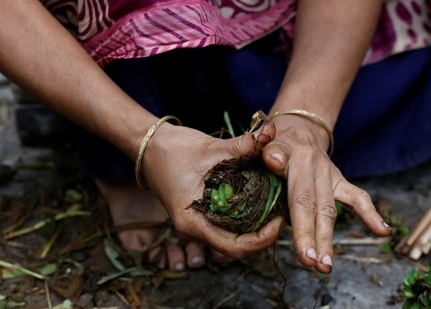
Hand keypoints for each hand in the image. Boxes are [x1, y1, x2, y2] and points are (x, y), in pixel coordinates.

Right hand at [140, 121, 284, 259]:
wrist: (149, 146)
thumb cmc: (172, 149)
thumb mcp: (210, 148)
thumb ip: (242, 145)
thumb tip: (271, 133)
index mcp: (192, 222)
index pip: (234, 247)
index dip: (261, 239)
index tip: (279, 221)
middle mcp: (194, 228)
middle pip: (236, 247)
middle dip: (263, 234)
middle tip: (282, 213)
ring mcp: (197, 222)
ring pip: (232, 237)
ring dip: (255, 228)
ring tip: (275, 208)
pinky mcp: (201, 213)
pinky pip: (227, 225)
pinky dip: (245, 217)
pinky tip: (259, 200)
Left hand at [261, 114, 391, 272]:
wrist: (298, 126)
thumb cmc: (274, 139)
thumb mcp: (267, 139)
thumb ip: (268, 149)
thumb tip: (274, 160)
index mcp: (297, 160)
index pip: (300, 198)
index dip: (301, 228)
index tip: (304, 255)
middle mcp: (316, 168)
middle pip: (316, 208)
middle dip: (315, 239)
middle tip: (313, 265)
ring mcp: (330, 175)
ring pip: (330, 210)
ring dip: (327, 239)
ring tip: (325, 267)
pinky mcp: (339, 180)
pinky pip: (357, 197)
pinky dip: (371, 214)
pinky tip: (384, 232)